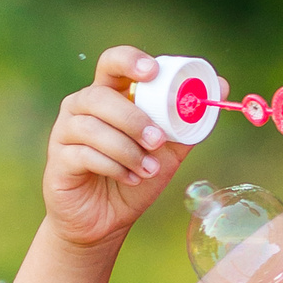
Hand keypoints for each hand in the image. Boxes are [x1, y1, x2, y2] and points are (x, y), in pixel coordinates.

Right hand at [41, 47, 189, 248]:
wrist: (108, 221)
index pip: (113, 63)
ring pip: (92, 127)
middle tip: (158, 141)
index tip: (152, 72)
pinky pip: (84, 154)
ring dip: (127, 149)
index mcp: (111, 95)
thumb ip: (190, 120)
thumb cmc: (137, 177)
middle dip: (133, 118)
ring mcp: (66, 132)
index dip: (130, 61)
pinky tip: (130, 179)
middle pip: (100, 95)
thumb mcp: (170, 149)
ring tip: (148, 170)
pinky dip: (114, 167)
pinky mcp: (58, 160)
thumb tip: (223, 85)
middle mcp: (82, 107)